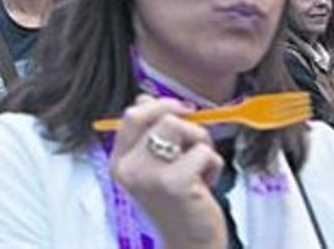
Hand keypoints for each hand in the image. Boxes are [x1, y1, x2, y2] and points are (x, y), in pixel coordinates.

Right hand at [109, 95, 225, 248]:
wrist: (189, 245)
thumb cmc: (176, 205)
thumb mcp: (153, 168)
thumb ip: (147, 135)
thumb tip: (145, 98)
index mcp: (119, 162)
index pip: (132, 115)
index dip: (161, 105)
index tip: (182, 110)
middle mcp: (129, 168)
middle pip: (161, 117)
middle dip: (188, 124)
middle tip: (198, 141)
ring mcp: (150, 176)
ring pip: (182, 128)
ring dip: (202, 143)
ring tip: (201, 167)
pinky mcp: (175, 184)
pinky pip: (204, 152)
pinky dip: (214, 164)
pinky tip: (207, 183)